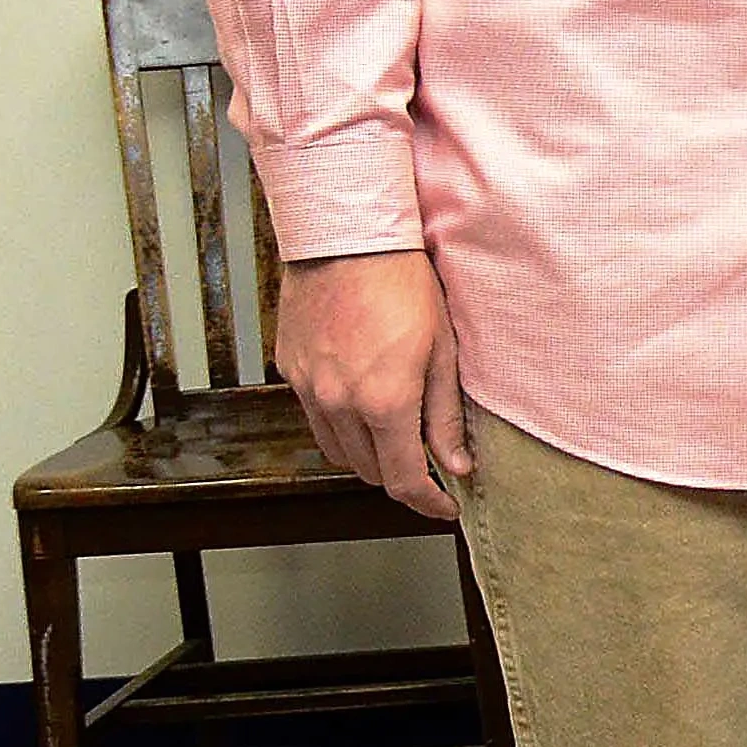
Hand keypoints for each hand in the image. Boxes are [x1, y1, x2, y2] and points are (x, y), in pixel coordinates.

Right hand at [278, 249, 468, 520]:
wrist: (347, 239)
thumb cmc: (403, 283)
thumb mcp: (443, 351)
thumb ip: (445, 415)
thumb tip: (455, 464)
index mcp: (383, 402)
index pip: (402, 478)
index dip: (427, 502)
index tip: (444, 506)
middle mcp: (338, 403)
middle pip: (367, 471)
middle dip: (399, 476)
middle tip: (428, 464)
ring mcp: (308, 388)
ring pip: (336, 449)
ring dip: (367, 453)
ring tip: (396, 433)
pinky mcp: (290, 370)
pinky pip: (314, 416)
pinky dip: (339, 423)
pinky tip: (362, 401)